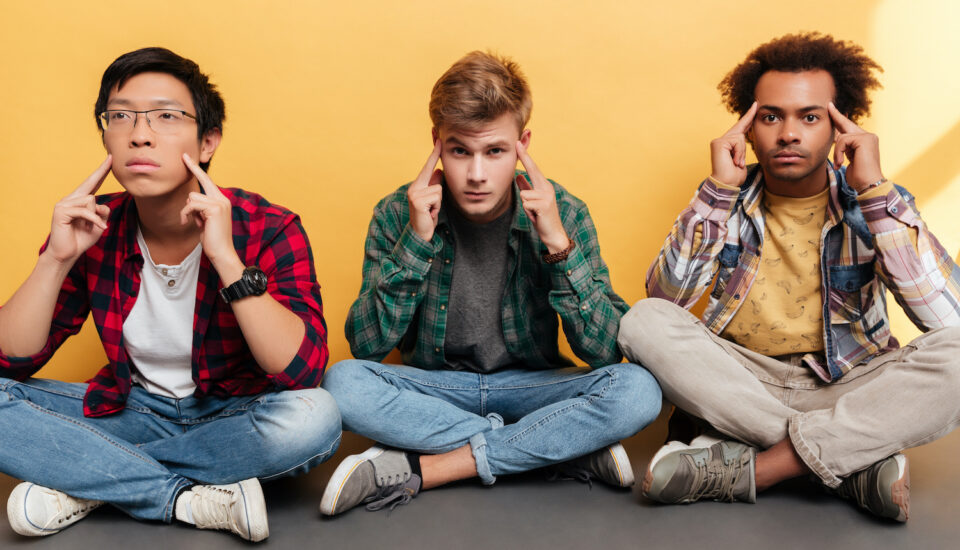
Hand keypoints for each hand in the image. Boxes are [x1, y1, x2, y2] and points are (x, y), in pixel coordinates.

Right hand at [43, 156, 112, 264]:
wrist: (67, 254)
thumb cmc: (82, 239)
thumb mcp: (99, 225)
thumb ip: (103, 213)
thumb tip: (100, 203)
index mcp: (80, 201)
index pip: (92, 184)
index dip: (101, 172)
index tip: (110, 159)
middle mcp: (71, 199)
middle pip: (90, 183)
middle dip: (101, 171)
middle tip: (111, 157)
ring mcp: (64, 203)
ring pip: (90, 200)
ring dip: (96, 216)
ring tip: (94, 227)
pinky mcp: (61, 211)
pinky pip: (85, 211)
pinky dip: (94, 221)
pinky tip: (100, 229)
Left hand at [180, 153, 238, 268]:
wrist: (222, 253)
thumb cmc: (213, 240)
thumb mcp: (205, 221)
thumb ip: (201, 209)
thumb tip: (190, 201)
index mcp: (222, 201)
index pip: (208, 181)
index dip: (198, 169)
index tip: (188, 158)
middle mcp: (223, 199)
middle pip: (202, 181)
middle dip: (193, 168)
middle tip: (183, 155)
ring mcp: (220, 203)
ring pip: (192, 196)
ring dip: (187, 210)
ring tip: (191, 222)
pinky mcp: (214, 209)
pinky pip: (191, 205)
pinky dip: (186, 214)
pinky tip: (188, 223)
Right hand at [407, 140, 442, 241]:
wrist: (420, 233)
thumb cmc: (427, 216)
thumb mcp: (433, 198)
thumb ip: (434, 184)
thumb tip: (439, 171)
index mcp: (417, 185)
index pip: (427, 166)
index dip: (434, 153)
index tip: (439, 139)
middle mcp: (414, 187)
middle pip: (436, 179)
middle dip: (438, 193)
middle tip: (432, 203)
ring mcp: (414, 193)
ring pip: (438, 190)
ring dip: (439, 203)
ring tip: (431, 211)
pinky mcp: (417, 201)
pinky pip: (437, 197)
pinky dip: (436, 207)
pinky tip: (429, 214)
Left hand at [515, 141, 568, 253]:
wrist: (553, 234)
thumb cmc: (542, 217)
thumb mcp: (532, 201)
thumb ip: (526, 187)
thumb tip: (518, 176)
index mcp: (544, 185)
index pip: (533, 168)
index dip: (525, 156)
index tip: (518, 144)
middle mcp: (547, 188)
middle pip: (532, 170)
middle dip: (524, 157)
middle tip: (517, 143)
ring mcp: (546, 196)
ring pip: (523, 194)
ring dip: (525, 205)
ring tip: (533, 212)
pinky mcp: (544, 205)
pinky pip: (526, 203)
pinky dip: (528, 211)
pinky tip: (536, 216)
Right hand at [710, 101, 757, 186]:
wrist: (726, 185)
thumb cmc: (734, 176)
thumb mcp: (742, 159)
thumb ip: (743, 148)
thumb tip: (746, 139)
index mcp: (728, 144)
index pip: (740, 127)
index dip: (748, 117)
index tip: (755, 105)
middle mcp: (721, 141)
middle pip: (740, 130)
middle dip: (746, 129)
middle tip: (753, 115)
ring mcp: (719, 141)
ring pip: (740, 138)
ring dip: (742, 153)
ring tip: (737, 163)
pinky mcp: (719, 142)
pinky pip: (737, 141)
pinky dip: (739, 152)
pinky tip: (734, 161)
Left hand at [828, 102, 883, 191]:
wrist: (869, 184)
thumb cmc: (859, 177)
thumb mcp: (848, 159)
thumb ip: (844, 148)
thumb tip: (835, 138)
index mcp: (864, 141)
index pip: (849, 128)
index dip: (839, 118)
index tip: (831, 109)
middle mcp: (868, 136)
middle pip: (846, 124)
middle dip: (836, 116)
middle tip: (827, 106)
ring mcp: (868, 136)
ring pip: (842, 136)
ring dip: (837, 152)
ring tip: (840, 163)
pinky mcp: (865, 139)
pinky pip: (843, 140)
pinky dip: (839, 152)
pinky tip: (842, 163)